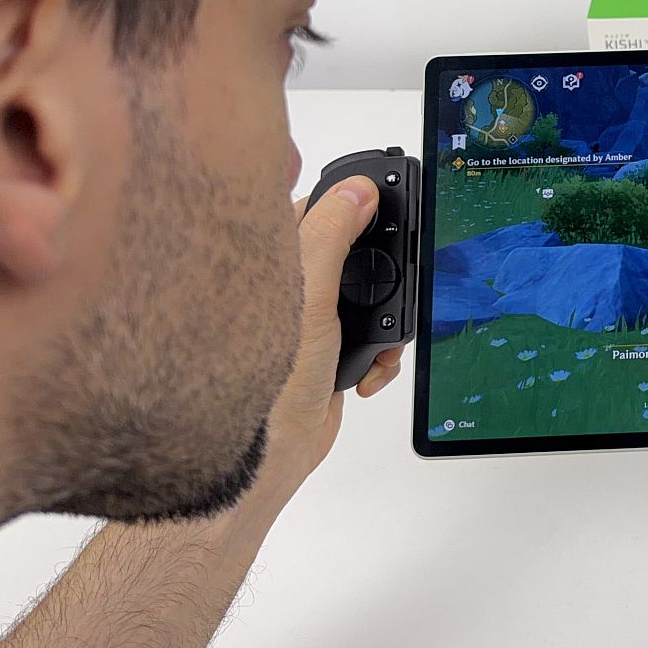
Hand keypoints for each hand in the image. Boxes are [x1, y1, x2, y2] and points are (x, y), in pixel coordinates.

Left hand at [253, 176, 405, 498]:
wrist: (267, 457)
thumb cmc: (263, 381)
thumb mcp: (307, 296)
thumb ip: (331, 234)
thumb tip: (358, 190)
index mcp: (271, 260)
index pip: (314, 207)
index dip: (348, 203)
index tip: (381, 201)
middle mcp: (287, 285)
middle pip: (352, 251)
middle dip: (379, 272)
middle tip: (385, 284)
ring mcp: (308, 320)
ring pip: (369, 295)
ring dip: (384, 320)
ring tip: (374, 339)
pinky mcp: (327, 350)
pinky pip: (372, 337)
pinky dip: (380, 354)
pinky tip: (364, 369)